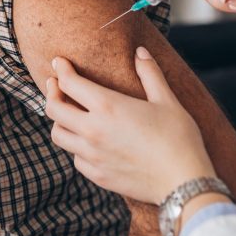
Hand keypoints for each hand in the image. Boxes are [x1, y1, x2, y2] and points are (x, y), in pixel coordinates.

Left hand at [45, 47, 215, 204]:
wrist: (183, 183)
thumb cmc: (179, 138)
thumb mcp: (167, 100)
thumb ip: (150, 74)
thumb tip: (140, 52)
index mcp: (108, 106)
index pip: (70, 83)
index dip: (61, 69)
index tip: (59, 62)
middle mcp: (93, 130)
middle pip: (54, 108)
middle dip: (51, 92)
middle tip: (55, 84)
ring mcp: (92, 156)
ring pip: (58, 135)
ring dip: (59, 121)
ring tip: (67, 113)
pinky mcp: (97, 176)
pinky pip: (75, 157)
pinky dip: (75, 146)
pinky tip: (86, 141)